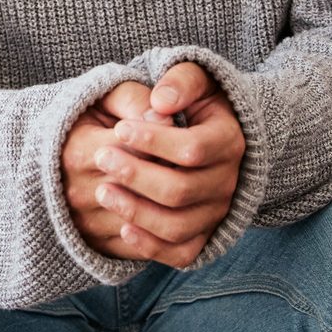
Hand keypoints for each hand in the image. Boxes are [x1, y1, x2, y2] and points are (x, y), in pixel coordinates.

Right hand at [63, 80, 171, 263]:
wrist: (63, 157)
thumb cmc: (93, 121)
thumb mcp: (108, 99)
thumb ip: (135, 102)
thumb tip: (165, 117)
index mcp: (75, 153)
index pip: (131, 151)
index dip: (162, 140)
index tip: (178, 127)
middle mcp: (77, 193)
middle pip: (139, 188)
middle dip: (171, 172)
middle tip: (190, 158)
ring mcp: (88, 225)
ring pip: (145, 222)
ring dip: (174, 205)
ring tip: (186, 180)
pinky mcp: (101, 247)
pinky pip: (145, 250)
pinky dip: (168, 231)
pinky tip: (180, 208)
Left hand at [94, 61, 245, 267]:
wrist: (210, 136)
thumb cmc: (194, 102)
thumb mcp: (194, 79)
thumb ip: (181, 81)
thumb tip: (161, 102)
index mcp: (229, 141)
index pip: (192, 148)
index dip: (153, 141)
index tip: (119, 129)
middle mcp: (228, 181)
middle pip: (181, 190)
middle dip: (136, 175)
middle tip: (102, 157)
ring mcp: (217, 212)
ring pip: (178, 225)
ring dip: (136, 211)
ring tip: (103, 191)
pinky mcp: (204, 234)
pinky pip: (182, 252)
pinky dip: (152, 246)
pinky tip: (123, 228)